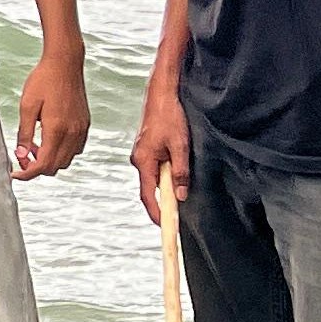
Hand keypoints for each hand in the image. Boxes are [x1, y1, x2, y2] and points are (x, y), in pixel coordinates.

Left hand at [14, 46, 89, 180]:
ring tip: (33, 147)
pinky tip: (47, 139)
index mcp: (57, 130)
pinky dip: (61, 151)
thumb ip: (24, 133)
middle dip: (37, 168)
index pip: (43, 165)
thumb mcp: (27, 106)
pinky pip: (75, 149)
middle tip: (21, 157)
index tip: (15, 174)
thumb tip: (20, 155)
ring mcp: (81, 129)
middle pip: (56, 167)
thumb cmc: (44, 80)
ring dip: (49, 160)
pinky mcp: (85, 124)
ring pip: (66, 160)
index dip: (27, 174)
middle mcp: (73, 133)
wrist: (65, 63)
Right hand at [131, 78, 189, 221]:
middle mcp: (139, 160)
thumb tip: (181, 195)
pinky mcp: (148, 150)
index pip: (147, 194)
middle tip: (178, 215)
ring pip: (154, 178)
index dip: (156, 212)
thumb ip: (180, 172)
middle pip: (150, 188)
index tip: (164, 226)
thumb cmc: (170, 117)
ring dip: (167, 187)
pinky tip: (177, 173)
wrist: (162, 95)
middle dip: (163, 202)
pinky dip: (166, 176)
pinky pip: (156, 169)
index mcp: (143, 161)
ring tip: (181, 190)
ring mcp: (142, 155)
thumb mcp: (180, 146)